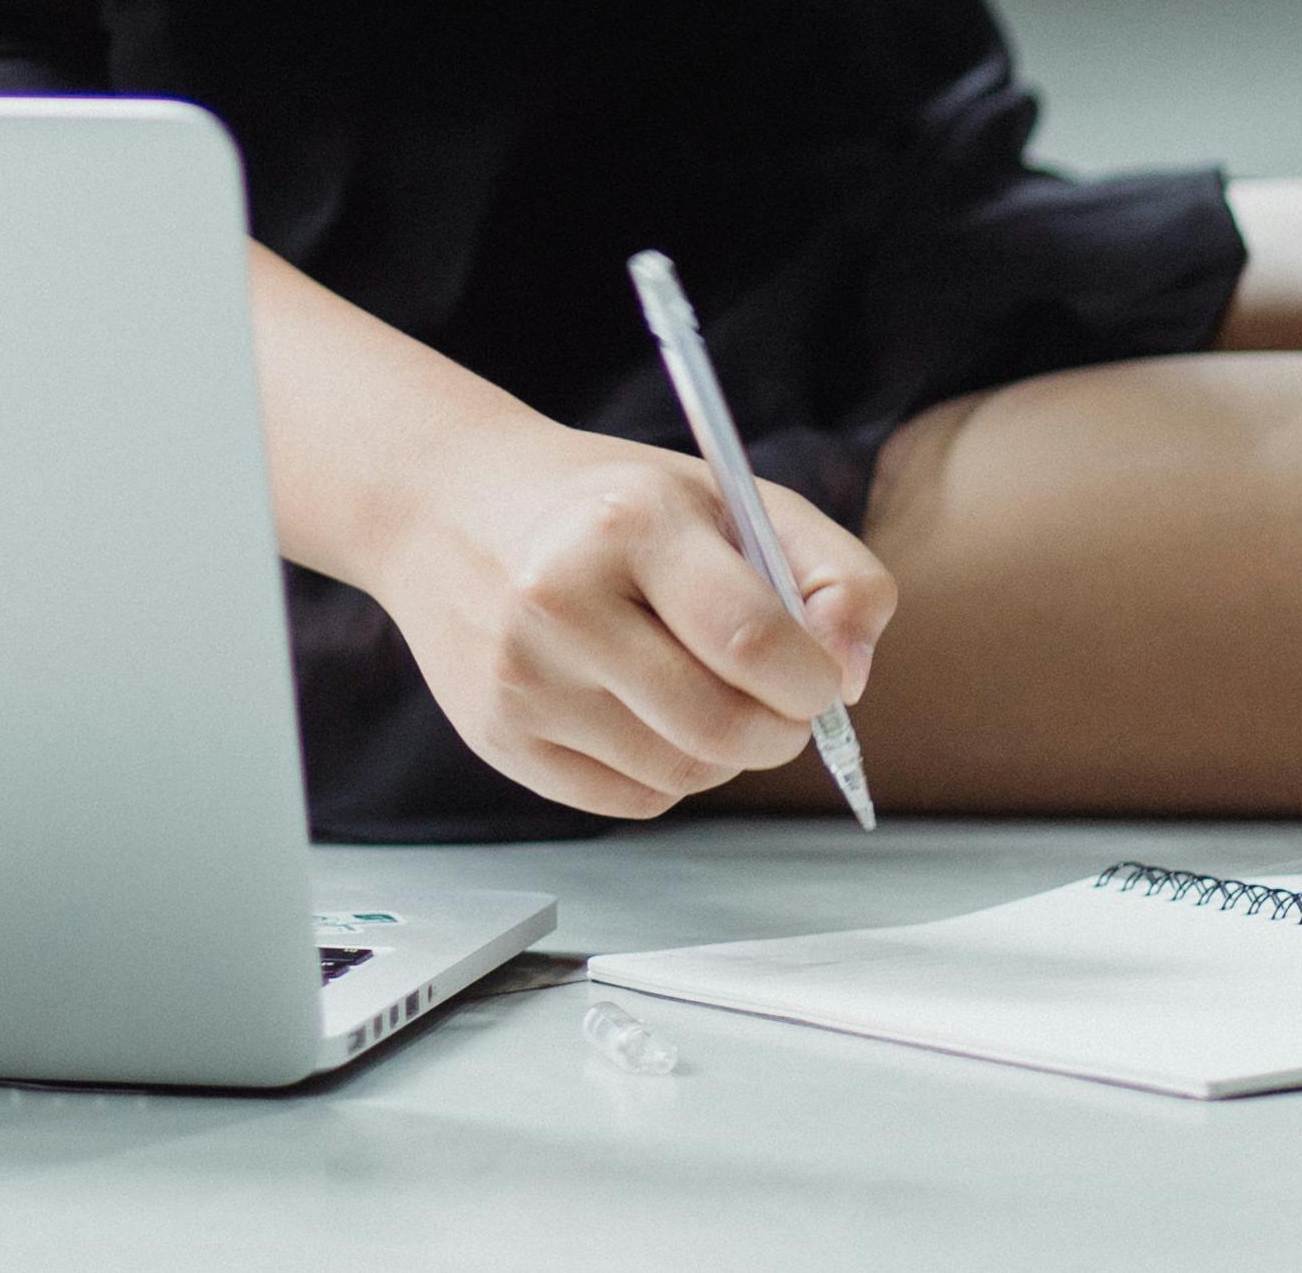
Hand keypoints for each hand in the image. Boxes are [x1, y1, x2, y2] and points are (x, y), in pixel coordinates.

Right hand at [370, 417, 891, 819]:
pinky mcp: (499, 737)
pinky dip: (664, 773)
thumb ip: (829, 573)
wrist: (449, 510)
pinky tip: (644, 712)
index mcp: (628, 522)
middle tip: (779, 701)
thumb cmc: (608, 506)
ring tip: (702, 690)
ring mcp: (521, 676)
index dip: (812, 680)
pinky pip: (630, 801)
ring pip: (682, 777)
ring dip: (723, 754)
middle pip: (722, 728)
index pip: (753, 640)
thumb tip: (852, 678)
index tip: (818, 676)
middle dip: (780, 730)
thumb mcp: (729, 499)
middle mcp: (560, 600)